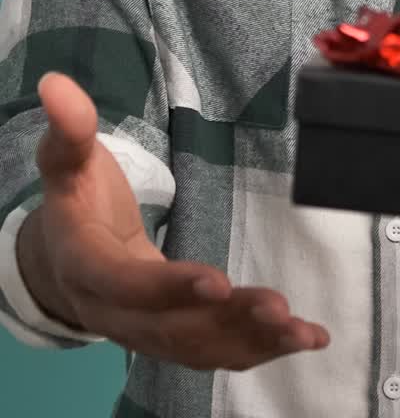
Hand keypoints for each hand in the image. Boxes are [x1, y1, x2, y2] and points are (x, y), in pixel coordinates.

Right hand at [19, 73, 328, 368]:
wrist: (63, 259)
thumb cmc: (76, 199)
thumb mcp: (67, 162)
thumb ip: (69, 129)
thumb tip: (56, 83)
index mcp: (87, 267)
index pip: (126, 285)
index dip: (169, 288)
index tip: (218, 279)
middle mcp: (115, 314)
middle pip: (171, 328)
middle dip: (226, 321)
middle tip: (279, 308)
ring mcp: (147, 332)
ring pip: (200, 347)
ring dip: (253, 342)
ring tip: (303, 329)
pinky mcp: (176, 336)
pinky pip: (216, 351)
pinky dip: (261, 349)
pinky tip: (308, 338)